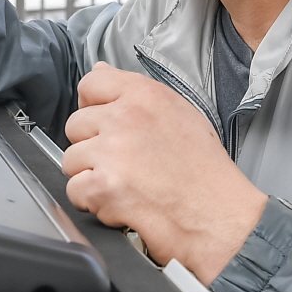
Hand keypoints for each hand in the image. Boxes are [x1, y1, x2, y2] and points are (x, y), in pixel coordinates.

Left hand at [61, 63, 267, 284]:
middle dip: (91, 147)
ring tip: (124, 186)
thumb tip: (100, 73)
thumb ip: (136, 94)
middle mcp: (126, 117)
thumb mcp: (180, 114)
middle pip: (75, 125)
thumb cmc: (206, 173)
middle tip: (121, 164)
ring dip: (90, 176)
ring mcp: (113, 152)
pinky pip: (75, 190)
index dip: (91, 106)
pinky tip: (120, 204)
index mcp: (146, 95)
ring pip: (70, 160)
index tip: (102, 124)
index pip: (91, 84)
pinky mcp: (104, 186)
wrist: (220, 218)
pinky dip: (92, 203)